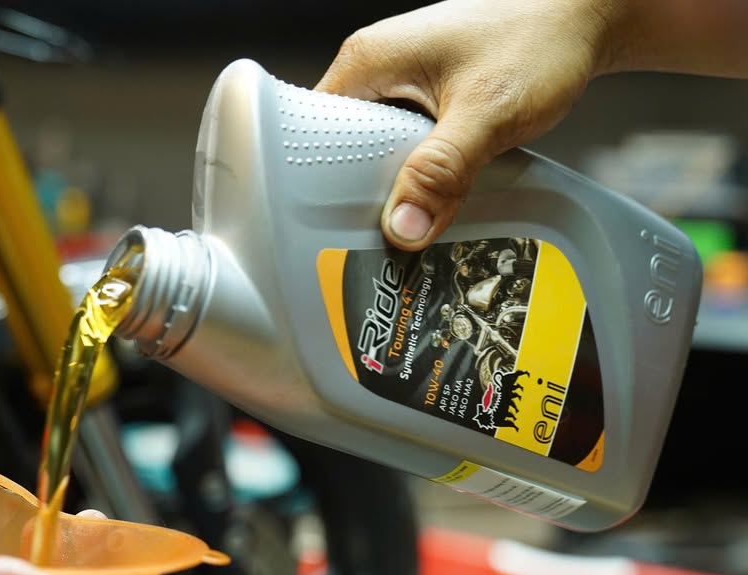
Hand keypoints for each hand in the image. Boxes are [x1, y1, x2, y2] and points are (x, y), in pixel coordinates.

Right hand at [315, 0, 611, 249]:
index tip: (348, 223)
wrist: (585, 14)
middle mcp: (374, 69)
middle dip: (367, 191)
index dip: (325, 183)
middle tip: (394, 224)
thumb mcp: (488, 113)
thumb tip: (402, 228)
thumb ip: (442, 172)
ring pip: (375, 152)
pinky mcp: (423, 95)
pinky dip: (420, 170)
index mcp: (367, 61)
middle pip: (342, 150)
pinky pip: (403, 145)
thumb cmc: (540, 39)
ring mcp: (398, 82)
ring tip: (421, 207)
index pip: (314, 135)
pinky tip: (441, 187)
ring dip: (400, 183)